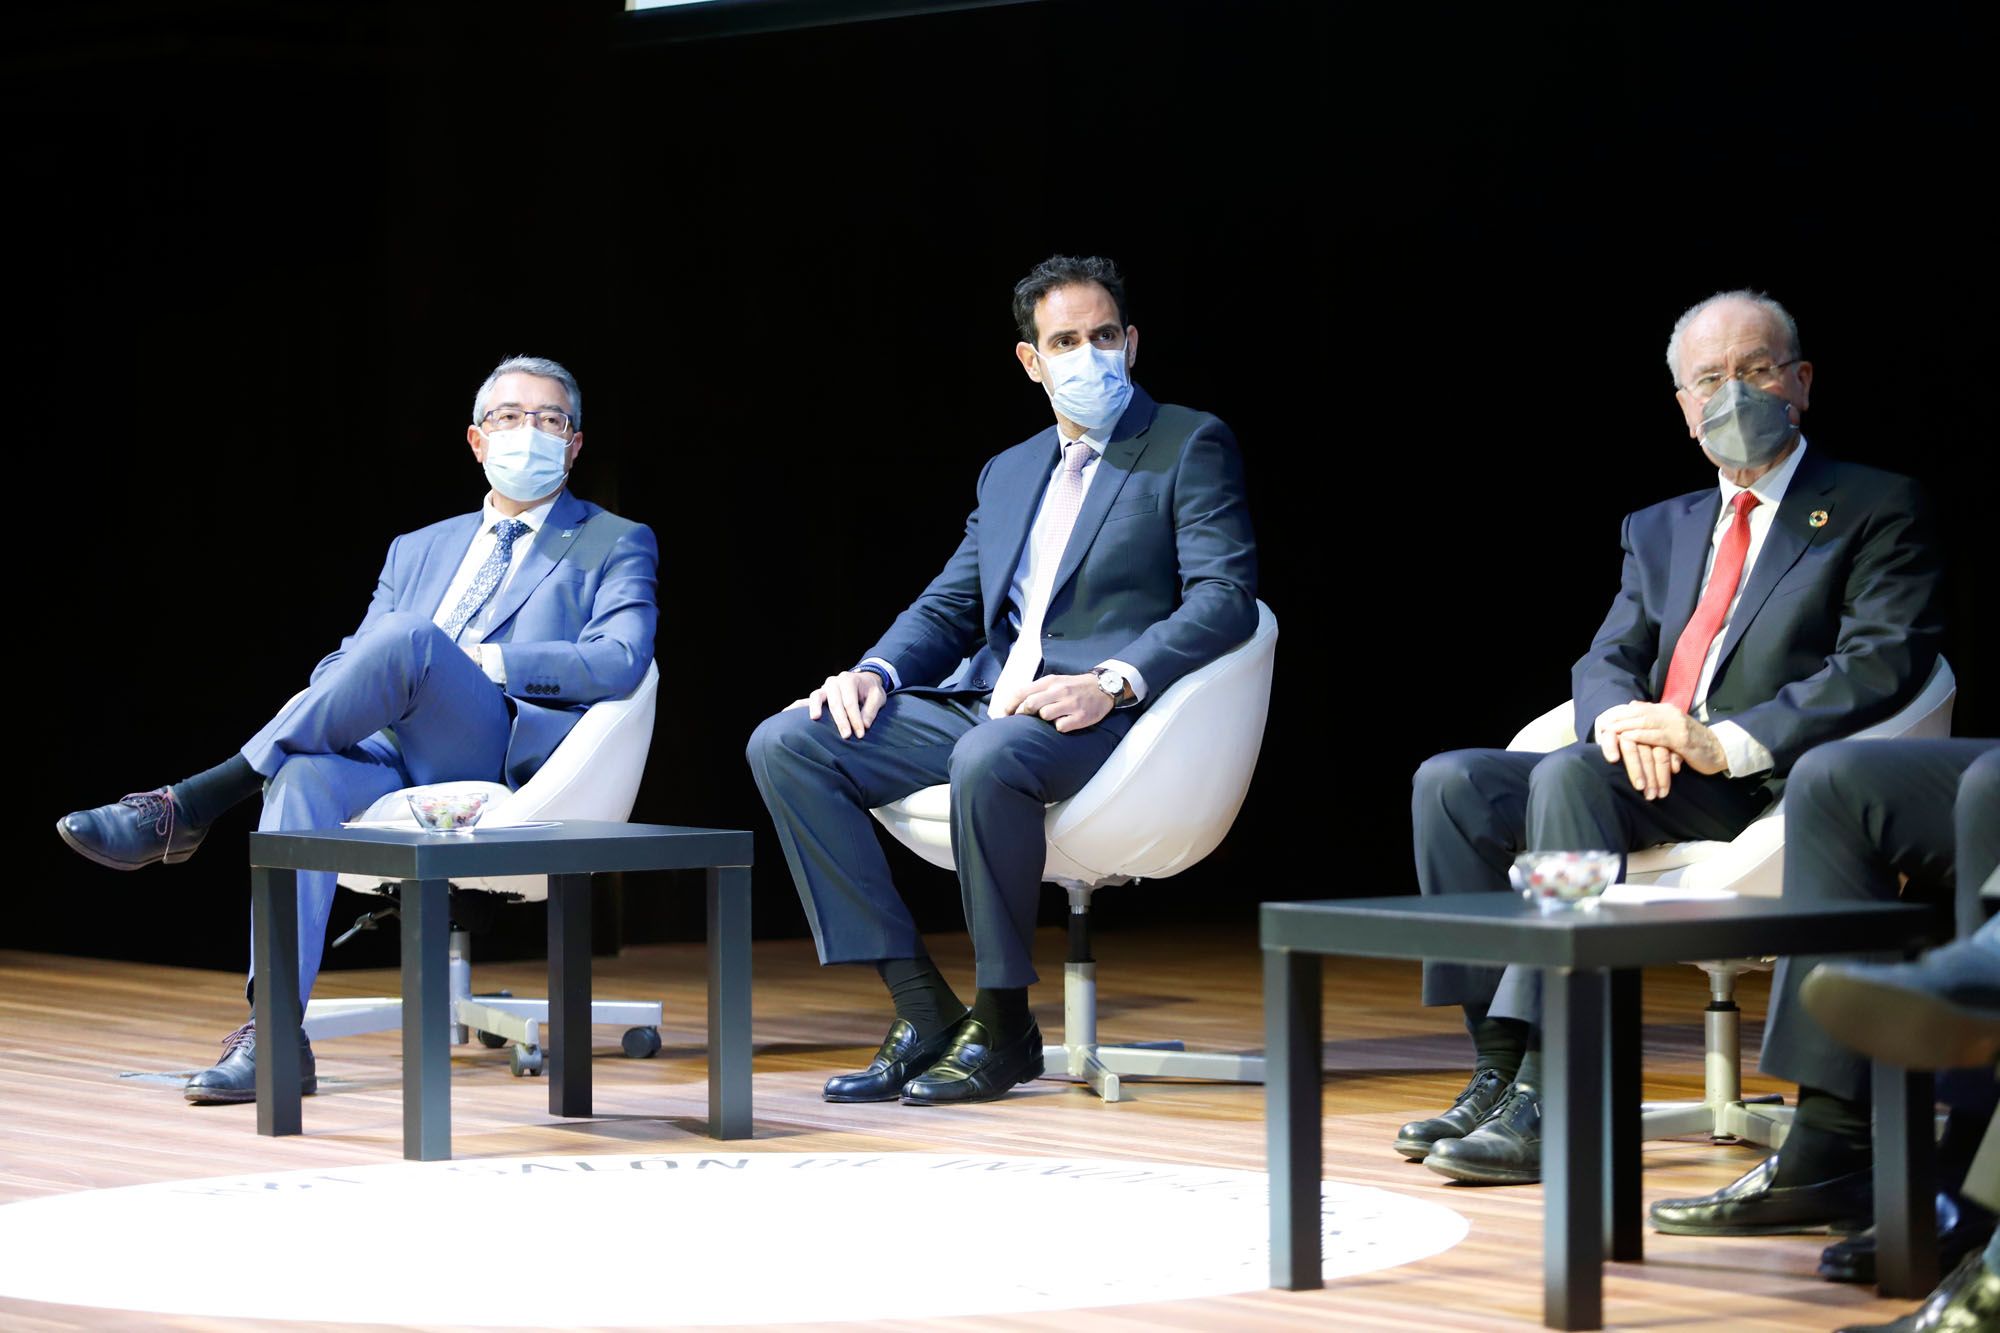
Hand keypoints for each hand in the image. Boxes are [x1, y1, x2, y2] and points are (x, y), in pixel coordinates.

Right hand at [789, 669, 886, 739]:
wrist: (864, 680)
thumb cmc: (870, 690)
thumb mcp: (878, 697)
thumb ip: (871, 710)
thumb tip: (863, 726)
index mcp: (849, 680)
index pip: (851, 702)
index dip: (855, 719)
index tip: (860, 734)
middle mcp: (834, 682)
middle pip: (835, 702)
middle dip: (840, 720)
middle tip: (846, 736)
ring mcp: (824, 688)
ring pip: (816, 696)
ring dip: (815, 708)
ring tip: (815, 719)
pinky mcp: (819, 695)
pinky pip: (804, 701)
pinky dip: (795, 707)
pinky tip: (786, 714)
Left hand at [1009, 672, 1113, 732]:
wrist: (1103, 687)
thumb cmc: (1074, 686)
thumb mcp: (1055, 681)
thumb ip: (1037, 690)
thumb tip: (1015, 703)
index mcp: (1050, 682)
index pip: (1022, 692)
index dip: (1009, 705)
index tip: (1003, 715)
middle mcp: (1059, 691)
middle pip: (1030, 704)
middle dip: (1022, 714)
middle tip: (1021, 721)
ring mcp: (1070, 704)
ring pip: (1044, 715)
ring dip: (1043, 720)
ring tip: (1050, 718)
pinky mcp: (1080, 717)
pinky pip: (1061, 726)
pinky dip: (1059, 727)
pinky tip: (1064, 723)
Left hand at [1596, 701, 1728, 787]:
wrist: (1719, 751)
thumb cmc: (1691, 744)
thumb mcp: (1670, 729)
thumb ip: (1652, 718)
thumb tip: (1631, 707)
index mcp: (1665, 710)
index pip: (1637, 709)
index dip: (1618, 714)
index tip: (1601, 720)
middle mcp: (1669, 713)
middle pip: (1637, 714)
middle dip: (1617, 720)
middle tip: (1599, 726)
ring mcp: (1675, 724)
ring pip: (1644, 723)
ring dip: (1624, 727)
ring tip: (1608, 732)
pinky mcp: (1680, 738)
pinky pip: (1656, 736)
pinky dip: (1640, 736)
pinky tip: (1627, 738)